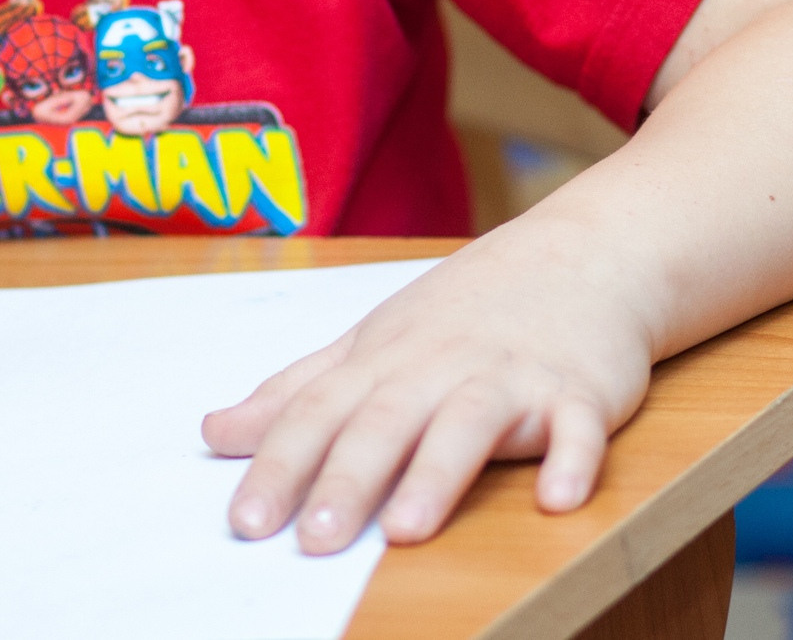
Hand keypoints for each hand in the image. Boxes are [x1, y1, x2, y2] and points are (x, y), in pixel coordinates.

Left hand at [202, 226, 655, 553]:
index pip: (318, 413)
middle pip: (385, 421)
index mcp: (383, 361)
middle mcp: (439, 367)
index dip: (279, 466)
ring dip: (438, 474)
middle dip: (347, 479)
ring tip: (407, 529)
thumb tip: (214, 433)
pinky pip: (578, 426)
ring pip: (469, 422)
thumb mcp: (371, 344)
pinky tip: (558, 498)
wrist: (578, 252)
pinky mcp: (579, 390)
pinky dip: (572, 459)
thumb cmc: (462, 311)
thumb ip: (297, 393)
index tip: (245, 522)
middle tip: (312, 540)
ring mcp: (511, 377)